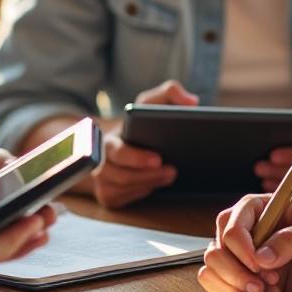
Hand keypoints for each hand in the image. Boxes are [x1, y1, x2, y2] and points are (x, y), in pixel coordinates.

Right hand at [86, 80, 196, 208]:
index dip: (136, 158)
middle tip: (173, 171)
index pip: (117, 152)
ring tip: (171, 175)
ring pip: (125, 188)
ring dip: (150, 183)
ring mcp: (101, 181)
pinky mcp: (107, 197)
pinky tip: (155, 185)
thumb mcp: (150, 104)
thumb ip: (168, 92)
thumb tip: (191, 101)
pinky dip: (141, 192)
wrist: (121, 146)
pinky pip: (125, 198)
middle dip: (148, 174)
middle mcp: (100, 161)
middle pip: (122, 175)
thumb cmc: (138, 125)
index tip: (158, 158)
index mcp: (107, 139)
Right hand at [196, 193, 291, 291]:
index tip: (255, 260)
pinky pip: (235, 291)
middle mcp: (262, 235)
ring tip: (265, 290)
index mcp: (273, 211)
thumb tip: (261, 257)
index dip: (237, 239)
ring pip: (219, 268)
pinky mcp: (268, 288)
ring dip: (233, 282)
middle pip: (220, 244)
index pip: (233, 218)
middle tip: (261, 282)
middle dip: (232, 265)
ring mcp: (262, 263)